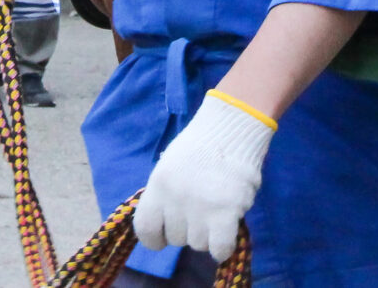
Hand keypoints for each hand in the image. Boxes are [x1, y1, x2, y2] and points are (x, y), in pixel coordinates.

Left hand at [134, 91, 273, 257]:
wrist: (232, 129)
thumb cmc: (201, 145)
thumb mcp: (170, 165)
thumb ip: (164, 194)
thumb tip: (164, 221)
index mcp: (158, 185)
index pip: (145, 228)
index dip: (154, 238)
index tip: (164, 237)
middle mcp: (175, 199)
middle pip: (176, 238)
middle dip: (187, 230)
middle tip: (201, 211)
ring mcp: (199, 208)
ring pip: (199, 244)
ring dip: (208, 235)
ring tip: (217, 211)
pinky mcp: (225, 213)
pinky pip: (219, 248)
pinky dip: (223, 248)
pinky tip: (227, 234)